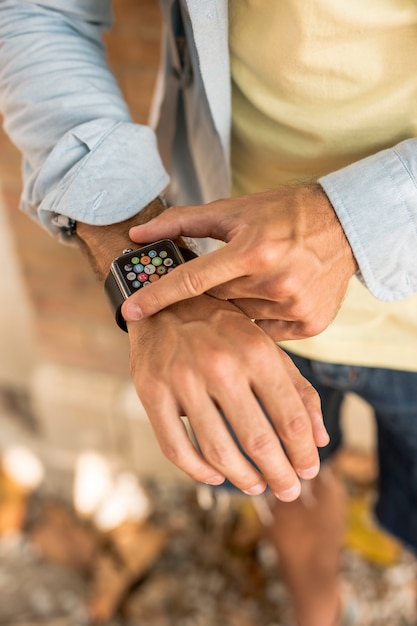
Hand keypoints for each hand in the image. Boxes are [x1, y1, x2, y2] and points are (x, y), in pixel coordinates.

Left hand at [124, 185, 357, 339]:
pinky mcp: (309, 323)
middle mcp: (273, 281)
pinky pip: (266, 331)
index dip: (156, 296)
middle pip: (215, 301)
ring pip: (240, 318)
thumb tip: (138, 233)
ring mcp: (293, 306)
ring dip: (239, 302)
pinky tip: (275, 292)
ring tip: (259, 277)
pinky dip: (261, 315)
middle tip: (226, 273)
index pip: (191, 280)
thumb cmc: (284, 213)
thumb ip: (183, 222)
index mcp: (251, 250)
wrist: (345, 226)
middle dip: (212, 290)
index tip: (130, 310)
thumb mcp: (234, 210)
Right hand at [127, 294, 328, 500]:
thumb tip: (320, 439)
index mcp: (256, 352)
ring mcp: (182, 379)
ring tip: (257, 486)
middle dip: (280, 475)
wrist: (166, 300)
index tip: (309, 471)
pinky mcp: (151, 390)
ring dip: (243, 479)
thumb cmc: (224, 328)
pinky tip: (216, 476)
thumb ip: (297, 390)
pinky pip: (175, 447)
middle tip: (288, 492)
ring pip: (217, 450)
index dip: (304, 454)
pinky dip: (198, 471)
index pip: (291, 419)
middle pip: (258, 441)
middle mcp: (221, 365)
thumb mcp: (266, 347)